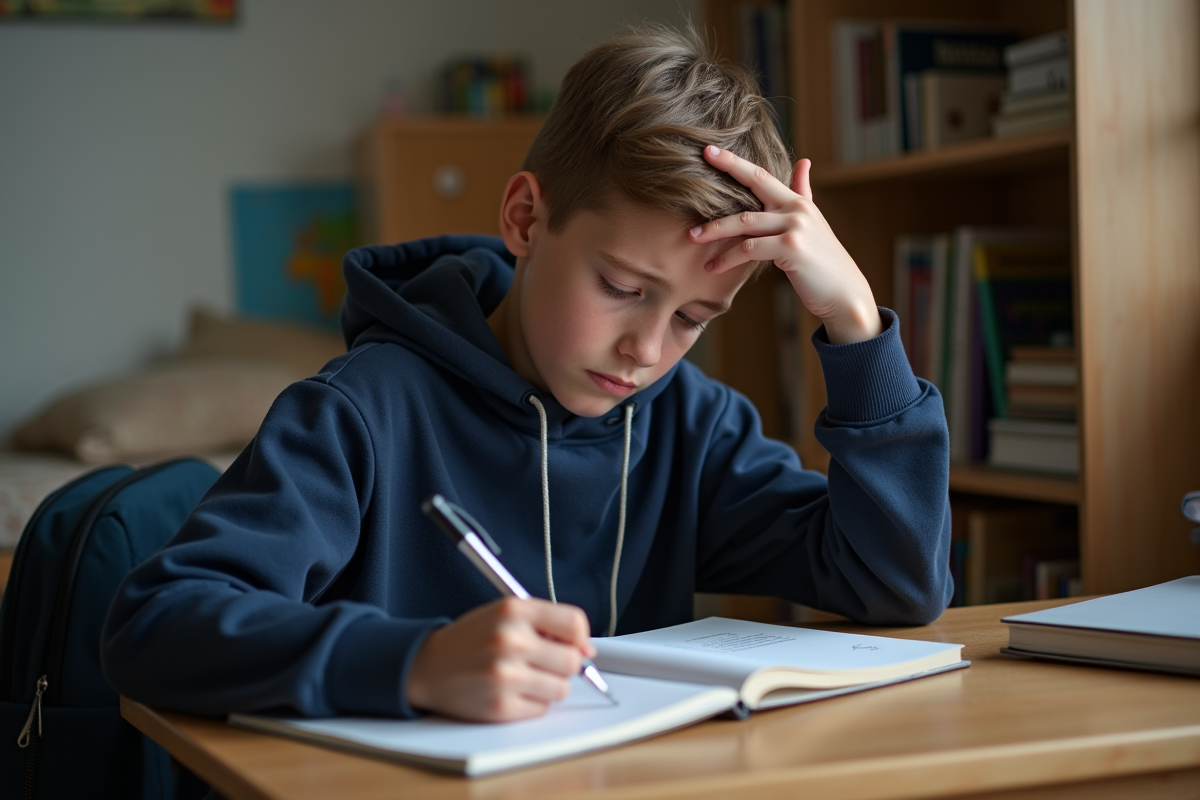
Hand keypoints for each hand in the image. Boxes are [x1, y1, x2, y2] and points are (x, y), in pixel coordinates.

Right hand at [406, 598, 594, 721]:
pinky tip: (510, 691)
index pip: (573, 623)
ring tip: (524, 676)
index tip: (577, 644)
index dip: (581, 637)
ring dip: (549, 685)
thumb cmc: (471, 639)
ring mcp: (505, 676)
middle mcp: (510, 640)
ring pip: (561, 689)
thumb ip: (546, 624)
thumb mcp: (504, 614)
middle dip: (564, 664)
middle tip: (544, 662)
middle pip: (572, 661)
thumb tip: (587, 649)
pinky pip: (541, 709)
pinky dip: (532, 703)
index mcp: (513, 610)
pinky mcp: (500, 706)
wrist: (427, 666)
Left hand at [689, 146, 882, 343]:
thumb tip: (804, 161)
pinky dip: (728, 258)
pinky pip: (750, 249)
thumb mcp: (813, 222)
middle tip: (693, 171)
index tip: (709, 150)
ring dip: (715, 230)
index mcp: (796, 201)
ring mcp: (795, 226)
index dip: (735, 161)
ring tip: (692, 237)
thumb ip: (803, 192)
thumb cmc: (822, 261)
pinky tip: (712, 267)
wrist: (843, 292)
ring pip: (745, 221)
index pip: (762, 174)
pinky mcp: (791, 248)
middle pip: (755, 183)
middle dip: (725, 171)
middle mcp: (796, 208)